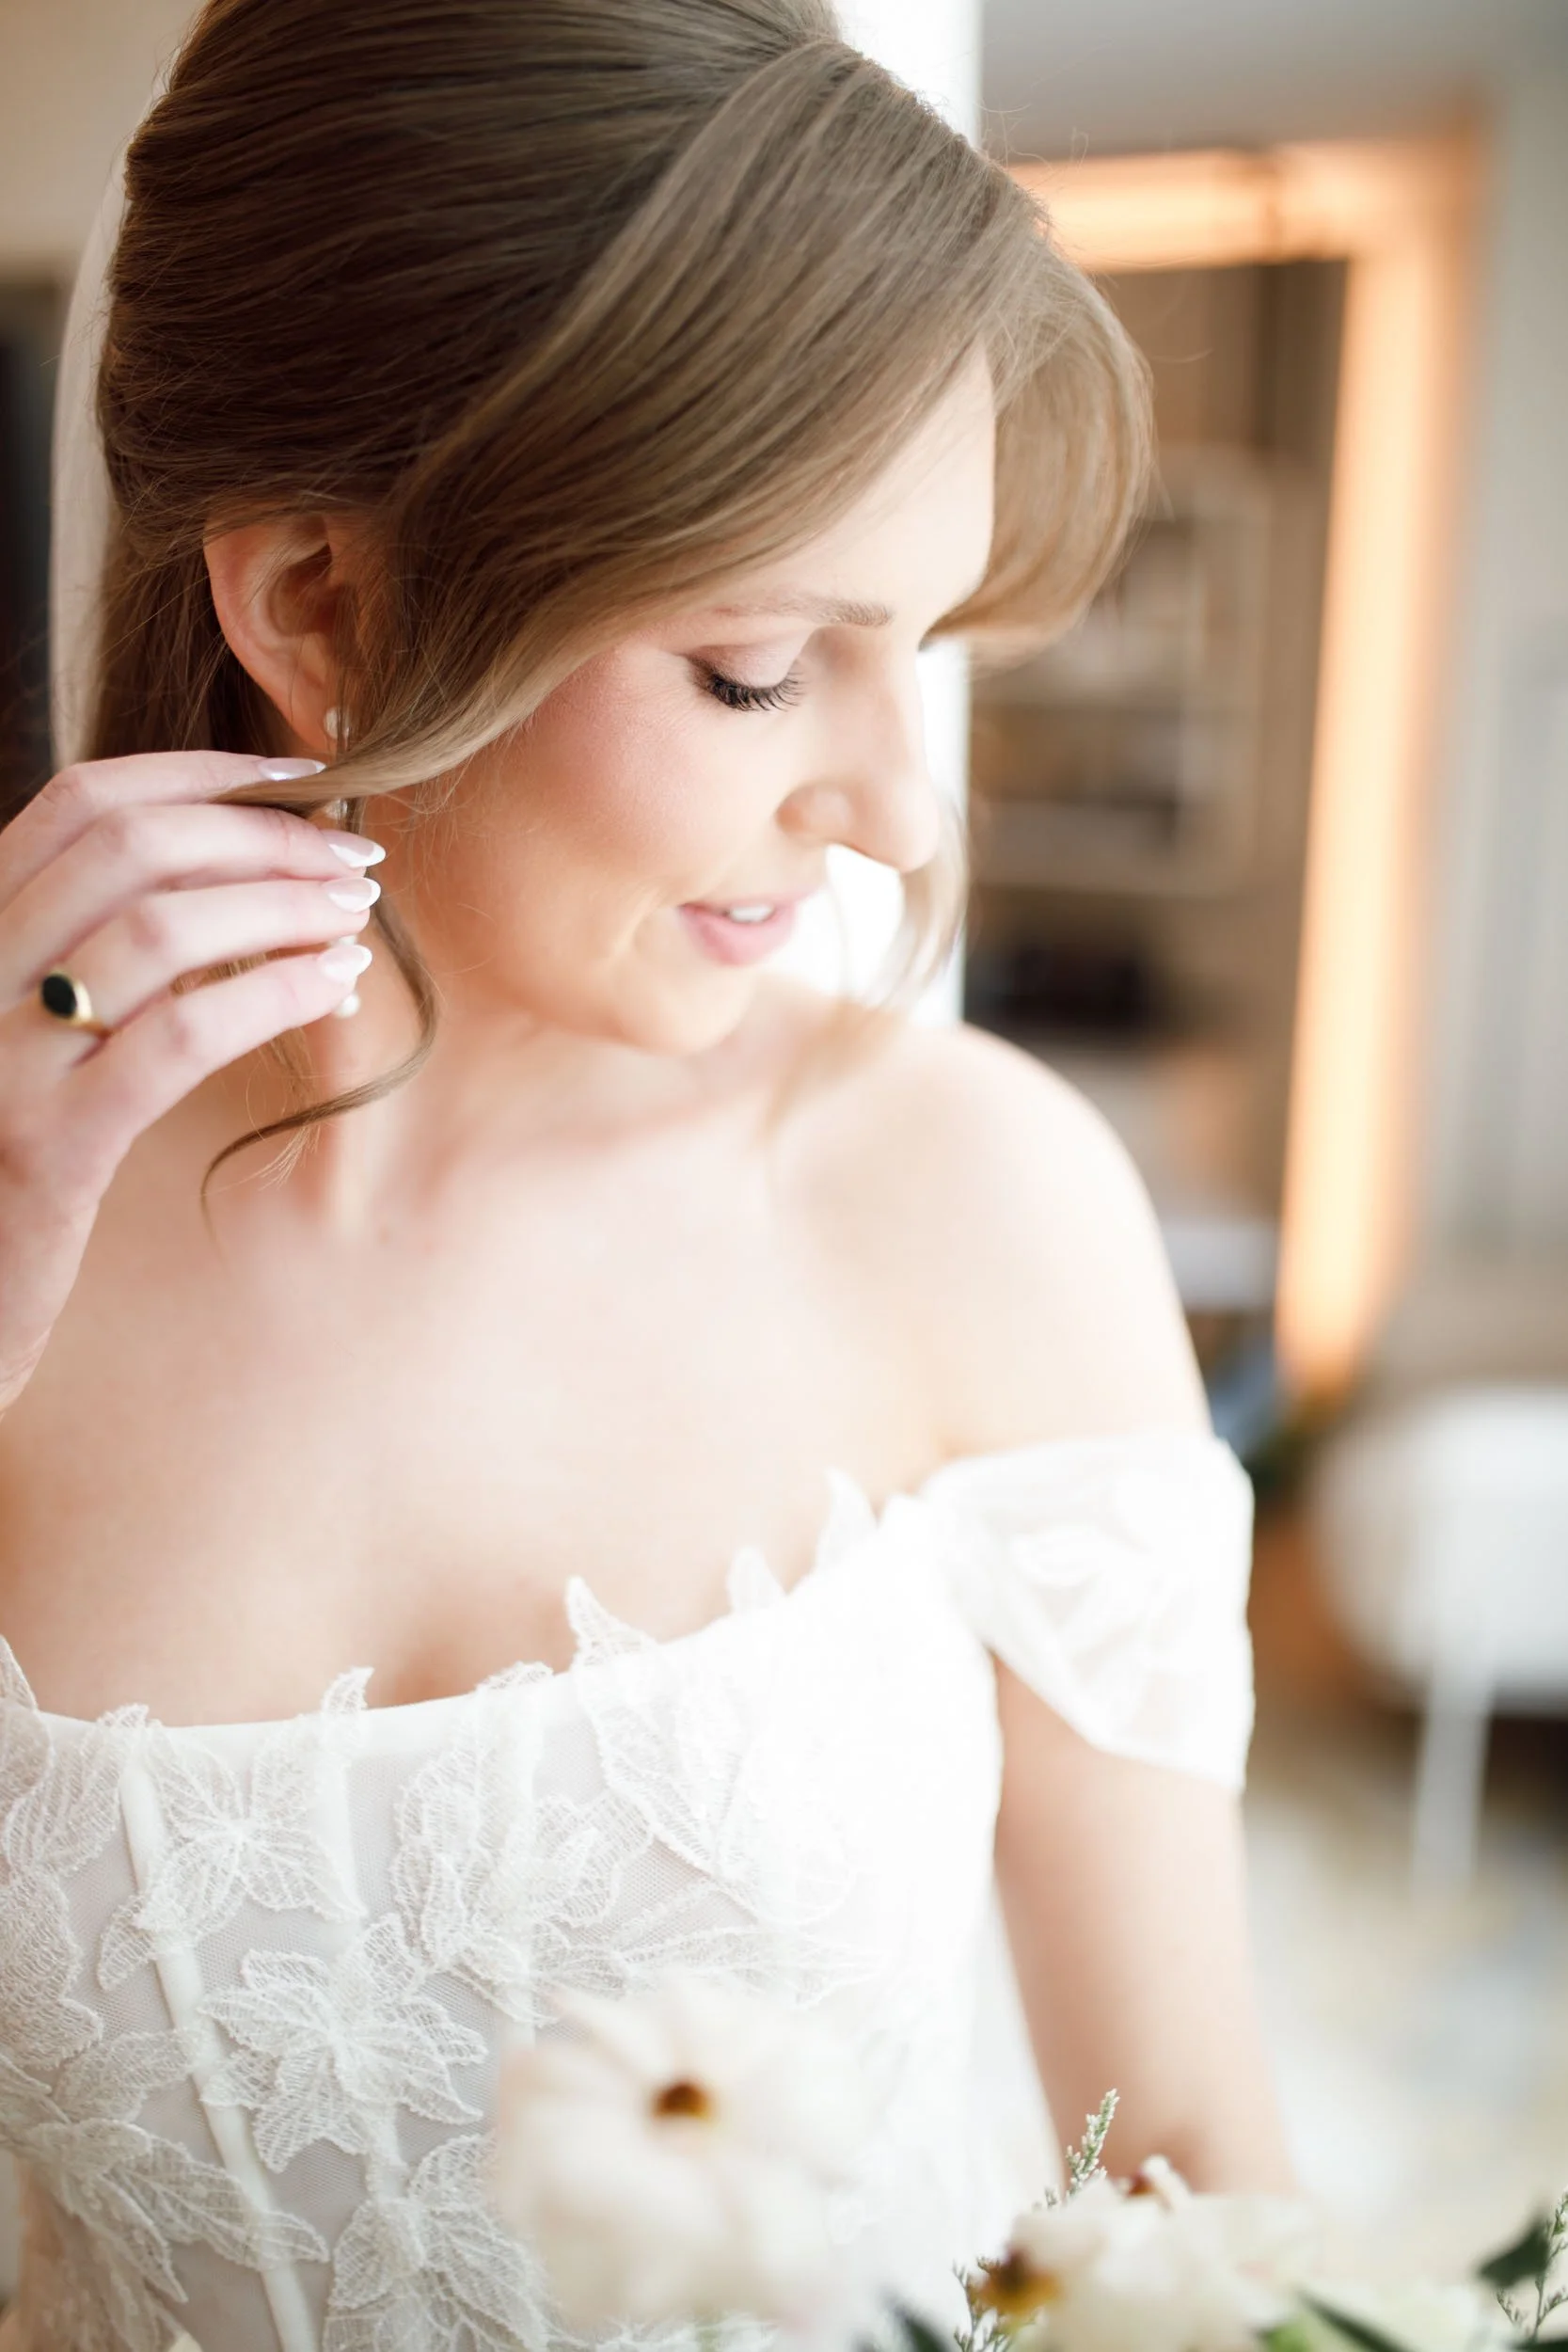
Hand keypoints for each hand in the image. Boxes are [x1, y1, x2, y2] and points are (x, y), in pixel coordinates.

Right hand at [0, 750, 382, 1416]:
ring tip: (355, 922)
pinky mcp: (45, 1146)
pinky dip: (269, 994)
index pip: (82, 800)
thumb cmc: (18, 1165)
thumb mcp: (47, 1036)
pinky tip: (331, 988)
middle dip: (261, 837)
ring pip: (155, 929)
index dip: (203, 775)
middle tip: (353, 862)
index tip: (305, 779)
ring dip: (279, 908)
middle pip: (128, 846)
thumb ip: (109, 954)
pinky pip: (174, 1037)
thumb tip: (250, 881)